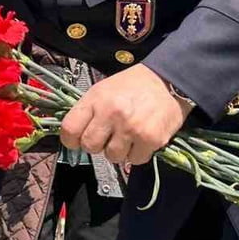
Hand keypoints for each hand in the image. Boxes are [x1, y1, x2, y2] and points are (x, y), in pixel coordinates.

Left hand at [60, 64, 191, 164]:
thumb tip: (74, 136)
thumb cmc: (133, 85)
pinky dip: (138, 153)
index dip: (71, 140)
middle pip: (90, 146)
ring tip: (128, 136)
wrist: (169, 79)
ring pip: (112, 157)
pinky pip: (135, 160)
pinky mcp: (150, 139)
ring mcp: (131, 128)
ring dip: (119, 150)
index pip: (69, 129)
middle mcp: (111, 113)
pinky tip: (142, 138)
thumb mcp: (103, 90)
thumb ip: (88, 112)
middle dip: (98, 145)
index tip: (78, 140)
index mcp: (96, 99)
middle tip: (109, 136)